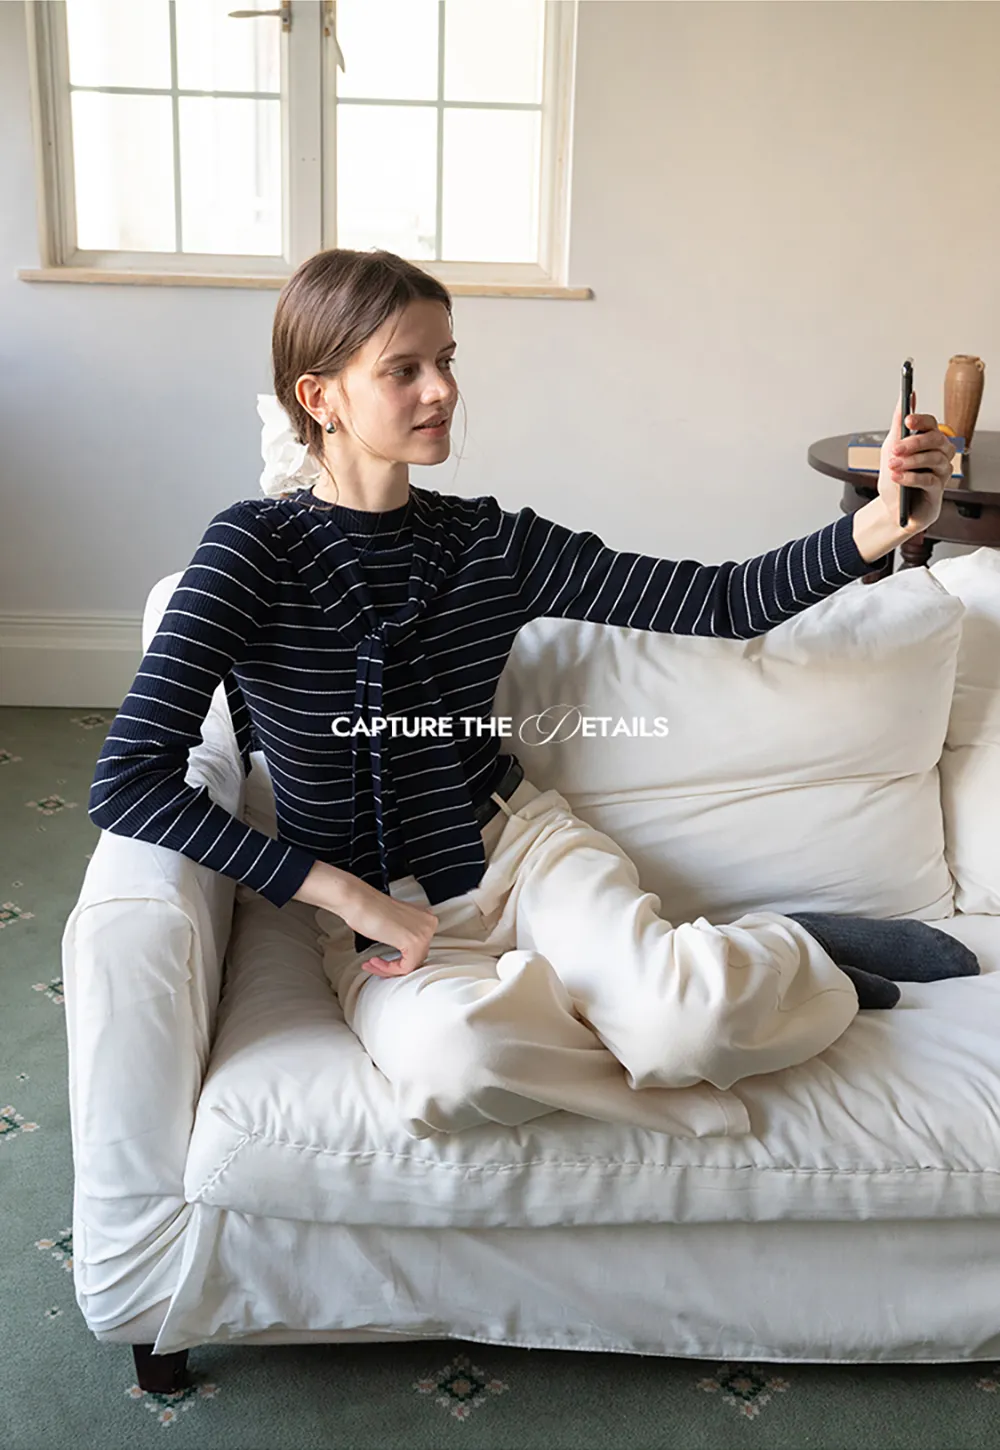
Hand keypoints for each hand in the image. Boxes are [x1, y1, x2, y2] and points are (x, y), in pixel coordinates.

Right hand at [336, 877, 438, 977]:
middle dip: (393, 965)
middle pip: (416, 957)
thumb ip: (404, 935)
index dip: (397, 959)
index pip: (418, 949)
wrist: (358, 901)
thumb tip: (403, 953)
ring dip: (388, 968)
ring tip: (373, 963)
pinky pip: (405, 967)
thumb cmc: (368, 908)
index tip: (383, 959)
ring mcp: (423, 932)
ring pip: (411, 964)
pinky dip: (388, 968)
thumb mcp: (394, 924)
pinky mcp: (413, 941)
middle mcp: (428, 923)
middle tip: (376, 964)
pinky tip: (375, 962)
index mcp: (426, 917)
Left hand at [877, 391, 955, 535]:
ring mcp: (941, 472)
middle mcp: (939, 454)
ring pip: (933, 458)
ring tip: (892, 466)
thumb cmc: (895, 479)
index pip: (931, 424)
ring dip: (910, 461)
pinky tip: (897, 477)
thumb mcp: (890, 450)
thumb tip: (905, 399)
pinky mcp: (938, 490)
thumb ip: (898, 426)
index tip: (907, 419)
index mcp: (928, 442)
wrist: (894, 510)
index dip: (921, 420)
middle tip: (895, 448)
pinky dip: (911, 477)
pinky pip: (929, 479)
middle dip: (913, 442)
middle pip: (935, 439)